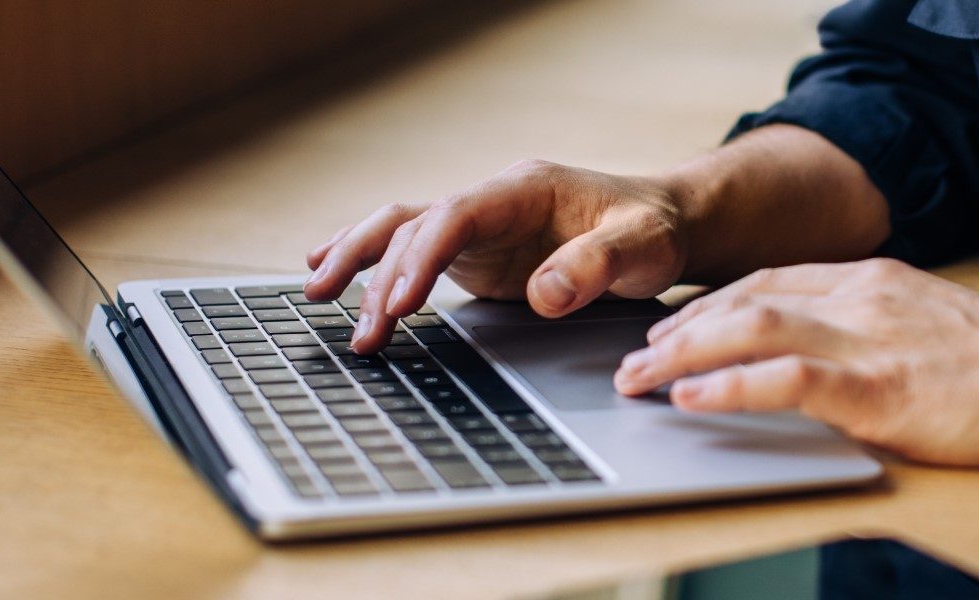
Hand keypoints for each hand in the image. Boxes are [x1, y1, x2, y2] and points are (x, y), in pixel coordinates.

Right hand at [303, 160, 690, 353]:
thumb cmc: (654, 230)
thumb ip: (598, 266)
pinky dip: (372, 263)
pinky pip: (412, 253)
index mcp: (525, 189)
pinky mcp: (477, 255)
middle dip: (378, 272)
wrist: (663, 224)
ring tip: (315, 297)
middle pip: (415, 224)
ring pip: (401, 232)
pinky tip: (331, 275)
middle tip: (361, 326)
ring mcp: (480, 228)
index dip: (424, 255)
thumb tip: (546, 293)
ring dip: (359, 263)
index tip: (402, 301)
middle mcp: (493, 203)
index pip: (457, 216)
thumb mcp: (644, 247)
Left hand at [613, 259, 978, 465]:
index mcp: (873, 281)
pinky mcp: (881, 388)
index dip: (707, 307)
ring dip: (684, 355)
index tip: (669, 331)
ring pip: (751, 327)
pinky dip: (730, 387)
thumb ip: (873, 333)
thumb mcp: (929, 329)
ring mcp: (870, 339)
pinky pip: (786, 378)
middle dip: (678, 333)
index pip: (768, 282)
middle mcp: (862, 298)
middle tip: (632, 363)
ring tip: (640, 380)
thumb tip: (817, 361)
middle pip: (744, 300)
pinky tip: (692, 400)